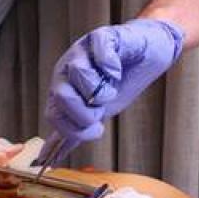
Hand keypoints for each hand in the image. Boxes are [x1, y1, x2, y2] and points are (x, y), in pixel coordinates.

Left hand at [43, 18, 184, 157]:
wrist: (149, 53)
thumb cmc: (121, 81)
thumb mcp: (97, 112)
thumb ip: (74, 131)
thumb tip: (49, 160)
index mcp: (61, 89)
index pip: (54, 116)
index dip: (76, 129)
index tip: (97, 128)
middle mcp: (66, 70)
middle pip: (61, 97)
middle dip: (87, 112)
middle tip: (103, 107)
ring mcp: (82, 51)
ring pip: (80, 75)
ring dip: (102, 89)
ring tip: (112, 86)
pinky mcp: (101, 37)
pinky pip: (100, 53)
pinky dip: (112, 67)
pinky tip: (117, 69)